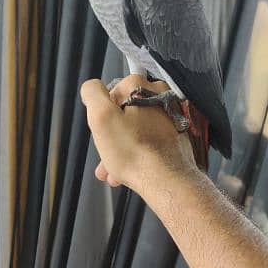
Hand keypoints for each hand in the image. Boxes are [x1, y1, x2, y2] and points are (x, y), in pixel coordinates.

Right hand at [80, 75, 196, 193]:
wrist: (167, 180)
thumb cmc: (134, 152)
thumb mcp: (102, 117)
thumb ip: (93, 94)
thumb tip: (91, 87)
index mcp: (140, 86)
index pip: (110, 94)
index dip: (102, 115)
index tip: (103, 132)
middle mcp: (159, 95)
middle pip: (125, 113)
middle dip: (112, 135)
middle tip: (105, 156)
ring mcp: (170, 114)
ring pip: (137, 128)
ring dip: (122, 147)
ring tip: (113, 170)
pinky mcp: (176, 132)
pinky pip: (150, 138)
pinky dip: (138, 151)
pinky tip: (129, 170)